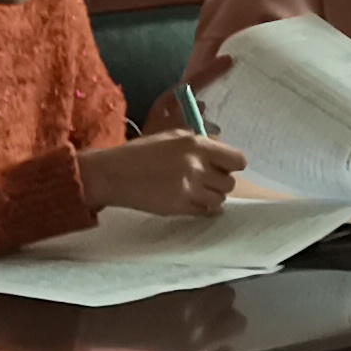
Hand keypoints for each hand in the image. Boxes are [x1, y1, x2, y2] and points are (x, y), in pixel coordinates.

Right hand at [81, 128, 246, 218]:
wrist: (113, 173)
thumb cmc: (141, 153)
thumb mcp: (172, 138)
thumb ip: (199, 145)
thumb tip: (222, 155)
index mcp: (195, 144)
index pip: (237, 160)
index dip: (233, 165)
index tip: (225, 167)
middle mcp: (195, 166)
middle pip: (230, 183)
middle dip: (221, 183)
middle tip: (208, 181)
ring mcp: (187, 189)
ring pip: (219, 200)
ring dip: (212, 197)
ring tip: (199, 192)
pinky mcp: (178, 207)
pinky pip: (204, 212)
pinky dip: (203, 209)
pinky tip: (194, 202)